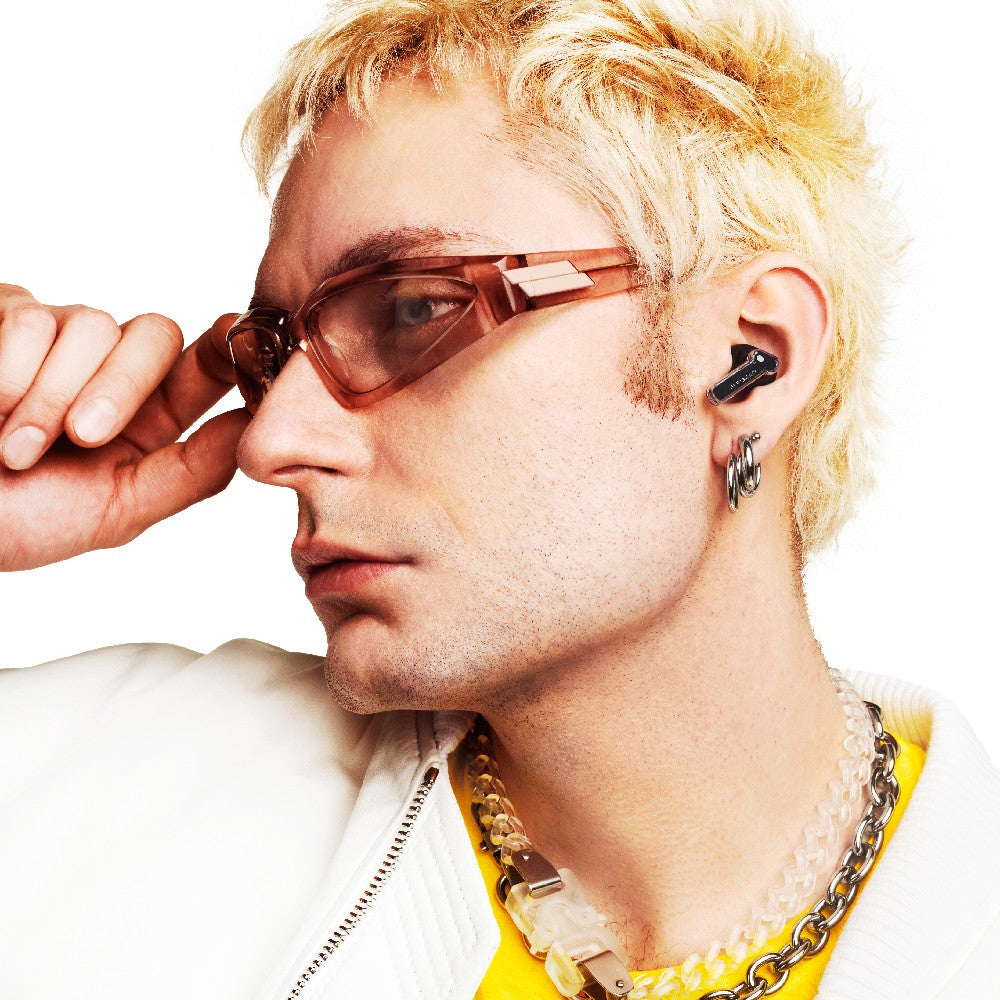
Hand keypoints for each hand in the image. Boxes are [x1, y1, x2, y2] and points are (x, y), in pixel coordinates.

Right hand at [0, 285, 250, 570]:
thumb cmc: (16, 520)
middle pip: (156, 334)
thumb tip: (253, 427)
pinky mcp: (3, 316)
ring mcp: (55, 339)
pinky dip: (8, 374)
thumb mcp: (115, 512)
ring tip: (12, 449)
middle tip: (82, 438)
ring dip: (50, 397)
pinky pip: (30, 316)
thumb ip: (191, 472)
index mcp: (148, 418)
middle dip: (122, 384)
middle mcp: (108, 371)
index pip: (206, 364)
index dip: (229, 347)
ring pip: (91, 325)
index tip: (239, 345)